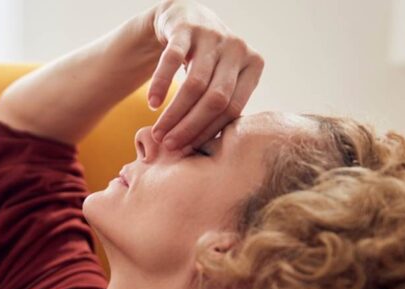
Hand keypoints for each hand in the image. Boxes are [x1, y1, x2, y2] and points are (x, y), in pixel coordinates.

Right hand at [146, 0, 264, 151]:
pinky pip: (172, 61)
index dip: (208, 133)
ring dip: (174, 113)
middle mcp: (237, 49)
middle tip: (169, 146)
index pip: (232, 109)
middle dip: (190, 127)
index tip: (187, 150)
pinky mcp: (186, 28)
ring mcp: (213, 36)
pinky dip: (161, 85)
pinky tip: (152, 105)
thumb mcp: (222, 80)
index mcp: (253, 66)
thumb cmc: (205, 63)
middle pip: (215, 99)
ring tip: (158, 132)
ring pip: (194, 85)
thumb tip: (207, 153)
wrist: (184, 19)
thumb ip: (221, 108)